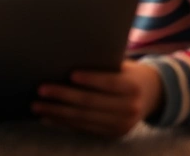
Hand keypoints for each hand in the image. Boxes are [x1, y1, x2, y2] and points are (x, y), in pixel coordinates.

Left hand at [33, 60, 162, 137]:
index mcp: (132, 87)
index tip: (70, 74)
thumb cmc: (128, 73)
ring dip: (57, 113)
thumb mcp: (122, 66)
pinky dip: (63, 123)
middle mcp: (129, 108)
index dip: (90, 79)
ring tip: (36, 106)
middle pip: (91, 102)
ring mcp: (121, 124)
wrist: (153, 95)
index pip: (109, 83)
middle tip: (41, 90)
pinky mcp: (112, 134)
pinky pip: (83, 129)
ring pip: (84, 118)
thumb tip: (67, 55)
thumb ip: (102, 64)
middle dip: (63, 96)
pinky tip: (47, 118)